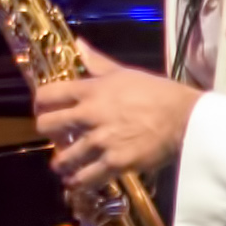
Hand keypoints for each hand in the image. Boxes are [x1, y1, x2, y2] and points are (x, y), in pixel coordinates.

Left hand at [40, 47, 196, 196]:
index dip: (40, 103)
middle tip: (55, 136)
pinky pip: (86, 177)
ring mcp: (101, 140)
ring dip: (61, 162)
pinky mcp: (115, 162)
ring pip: (64, 156)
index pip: (49, 94)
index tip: (42, 109)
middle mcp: (90, 115)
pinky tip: (76, 182)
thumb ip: (98, 62)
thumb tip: (78, 43)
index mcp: (92, 90)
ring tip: (63, 166)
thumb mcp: (126, 72)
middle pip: (47, 125)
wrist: (185, 118)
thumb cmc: (158, 92)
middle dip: (47, 132)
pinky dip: (78, 182)